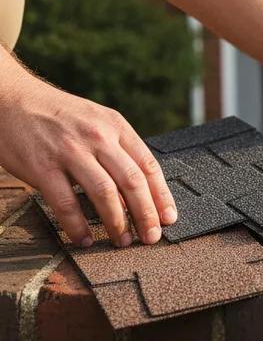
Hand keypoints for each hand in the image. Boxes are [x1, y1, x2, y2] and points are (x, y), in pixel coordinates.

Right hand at [0, 62, 175, 247]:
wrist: (13, 99)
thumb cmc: (60, 116)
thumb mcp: (97, 121)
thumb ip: (118, 149)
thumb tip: (141, 189)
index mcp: (116, 126)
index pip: (148, 165)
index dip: (161, 195)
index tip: (169, 218)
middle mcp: (98, 137)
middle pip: (132, 181)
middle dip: (146, 214)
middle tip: (151, 237)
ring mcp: (71, 151)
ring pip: (105, 193)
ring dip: (117, 222)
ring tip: (122, 241)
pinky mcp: (43, 166)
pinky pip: (66, 202)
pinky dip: (77, 225)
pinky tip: (83, 239)